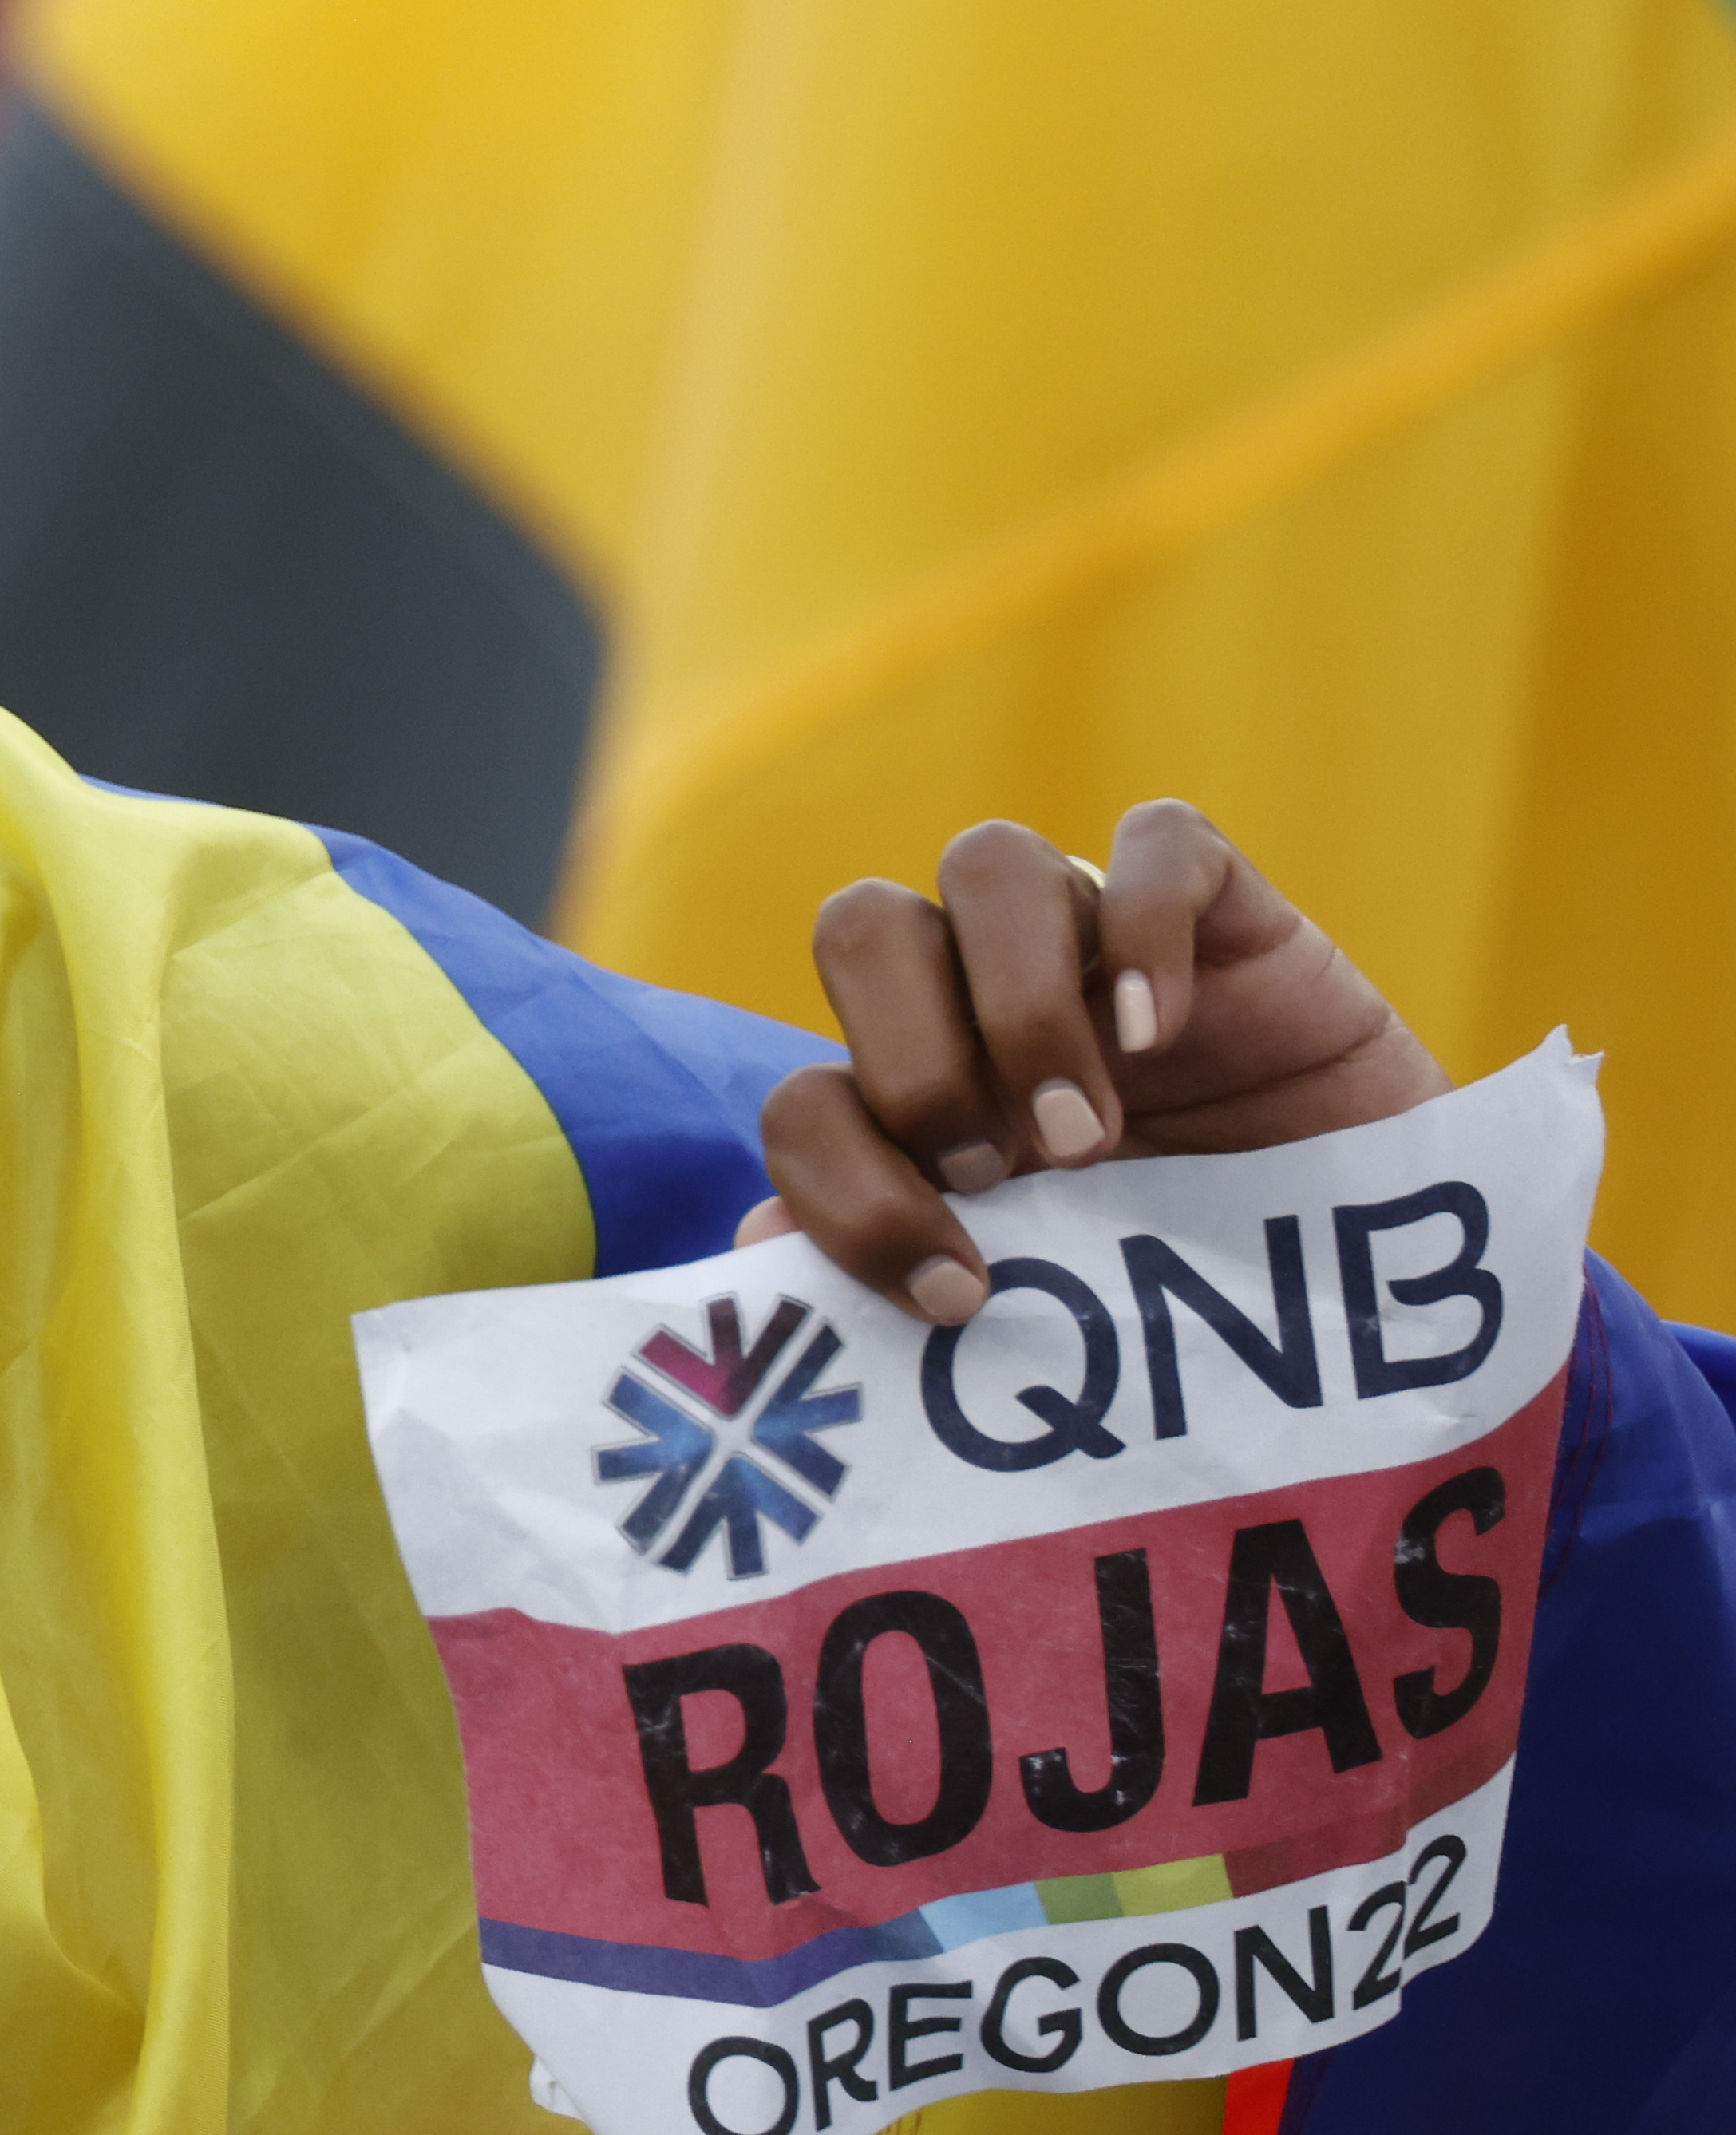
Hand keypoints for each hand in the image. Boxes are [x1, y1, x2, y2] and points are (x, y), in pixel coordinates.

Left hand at [748, 801, 1449, 1323]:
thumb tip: (755, 1240)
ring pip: (987, 861)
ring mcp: (1097, 941)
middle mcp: (983, 998)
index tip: (951, 1292)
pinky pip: (1161, 840)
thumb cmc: (1192, 1286)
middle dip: (911, 1064)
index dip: (844, 1190)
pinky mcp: (1227, 909)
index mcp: (916, 1100)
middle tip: (999, 1172)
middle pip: (860, 928)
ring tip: (1085, 1131)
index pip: (805, 1096)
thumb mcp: (1048, 1294)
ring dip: (1014, 1000)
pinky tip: (1162, 1032)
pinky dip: (1148, 924)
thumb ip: (909, 1272)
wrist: (1379, 1272)